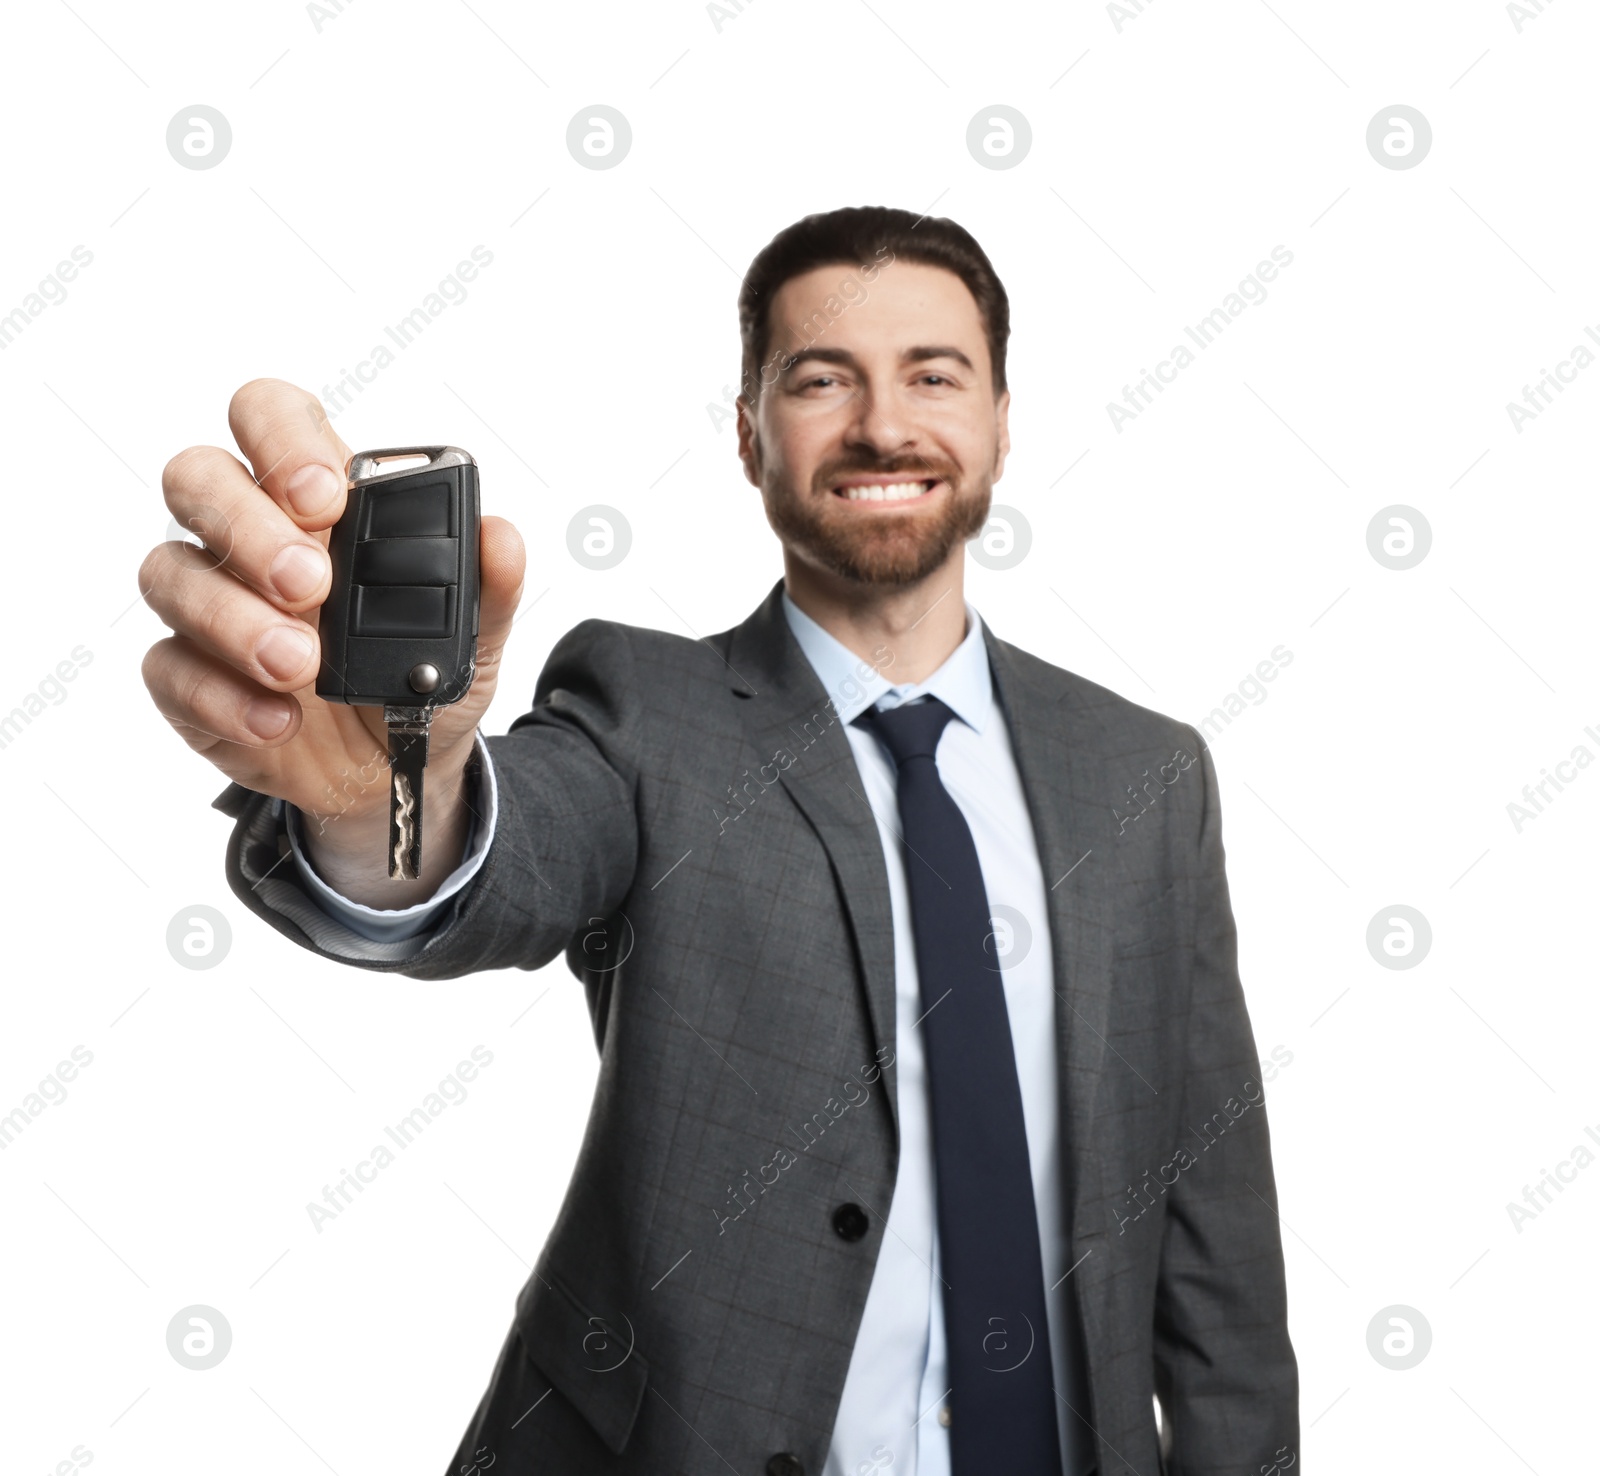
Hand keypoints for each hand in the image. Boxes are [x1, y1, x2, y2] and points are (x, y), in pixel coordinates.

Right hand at [140, 378, 524, 893]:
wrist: (398, 769)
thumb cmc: (418, 678)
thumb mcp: (472, 639)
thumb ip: (489, 587)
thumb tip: (499, 536)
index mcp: (317, 502)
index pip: (269, 416)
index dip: (282, 437)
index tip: (326, 495)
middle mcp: (248, 537)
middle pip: (197, 478)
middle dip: (247, 524)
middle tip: (309, 583)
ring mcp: (209, 603)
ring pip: (169, 572)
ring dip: (233, 617)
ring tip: (300, 664)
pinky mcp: (186, 675)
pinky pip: (170, 669)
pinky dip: (224, 696)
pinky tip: (279, 718)